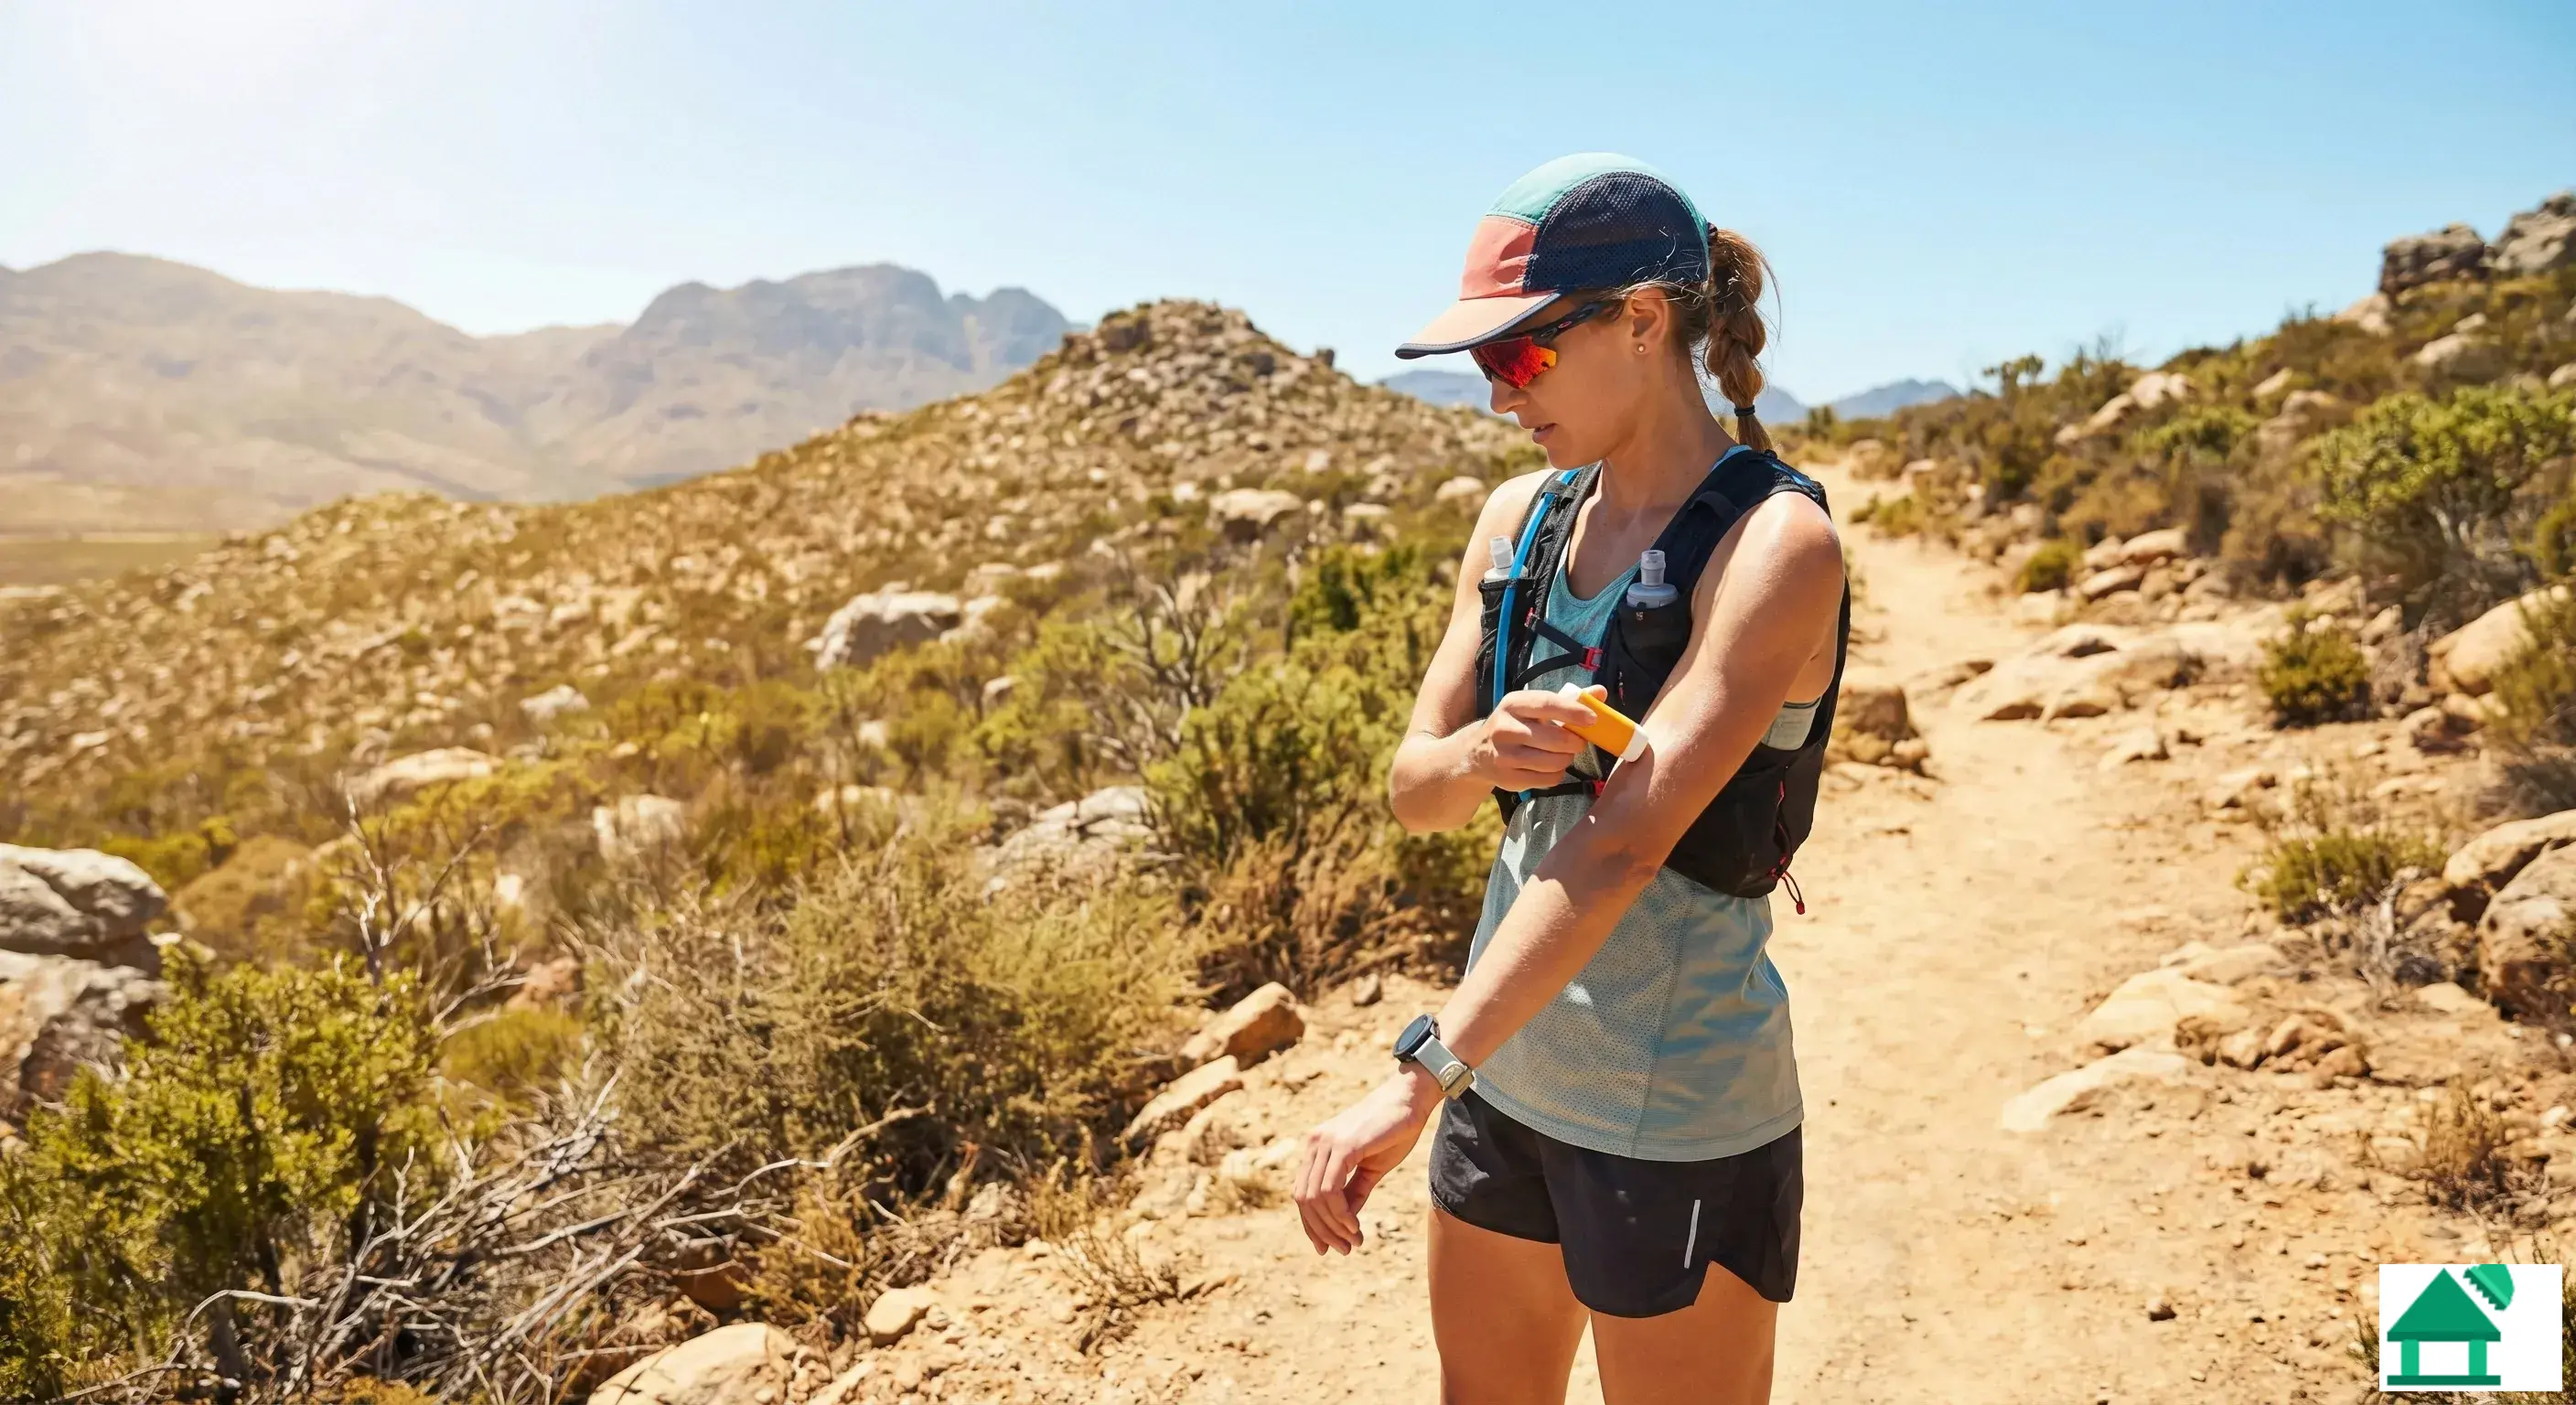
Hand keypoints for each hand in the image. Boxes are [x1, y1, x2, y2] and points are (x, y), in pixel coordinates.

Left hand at [1292, 1067, 1443, 1254]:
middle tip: (1346, 1249)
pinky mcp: (1342, 1146)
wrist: (1410, 1100)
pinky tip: (1355, 1226)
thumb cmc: (1392, 1131)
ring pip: (1314, 1198)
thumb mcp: (1370, 1169)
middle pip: (1304, 1200)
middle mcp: (1315, 1144)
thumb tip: (1344, 1224)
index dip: (1313, 1225)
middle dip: (1323, 1231)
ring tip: (1353, 1241)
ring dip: (1333, 1226)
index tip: (1329, 1247)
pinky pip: (1330, 1190)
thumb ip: (1353, 1193)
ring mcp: (1325, 1143)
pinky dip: (1340, 1213)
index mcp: (1317, 1148)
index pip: (1302, 1194)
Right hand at [1472, 686, 1599, 789]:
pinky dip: (1557, 774)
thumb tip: (1600, 692)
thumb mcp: (1533, 707)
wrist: (1477, 752)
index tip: (1593, 719)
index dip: (1573, 712)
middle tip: (1579, 742)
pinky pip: (1547, 779)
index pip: (1547, 704)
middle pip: (1555, 739)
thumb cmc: (1516, 724)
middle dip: (1575, 743)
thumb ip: (1568, 699)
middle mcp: (1504, 728)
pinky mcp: (1507, 778)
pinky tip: (1550, 767)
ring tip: (1564, 754)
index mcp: (1513, 703)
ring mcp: (1504, 755)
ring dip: (1566, 759)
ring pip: (1553, 762)